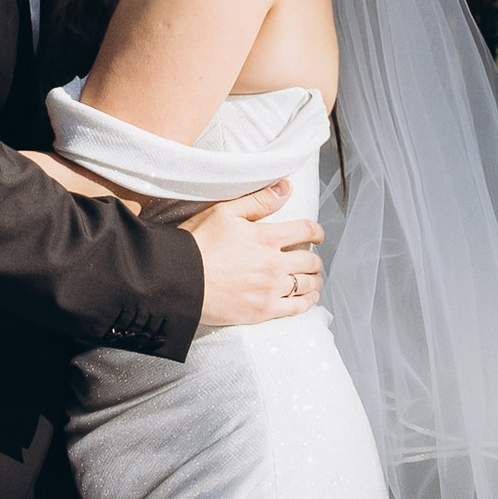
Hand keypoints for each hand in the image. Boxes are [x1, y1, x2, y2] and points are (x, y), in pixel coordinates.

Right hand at [183, 183, 324, 331]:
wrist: (179, 280)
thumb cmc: (197, 243)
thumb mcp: (224, 212)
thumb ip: (258, 200)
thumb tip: (286, 188)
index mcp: (266, 237)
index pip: (305, 230)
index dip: (316, 232)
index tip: (318, 235)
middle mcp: (273, 263)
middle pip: (310, 260)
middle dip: (315, 259)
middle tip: (313, 260)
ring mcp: (270, 289)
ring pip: (306, 284)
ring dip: (315, 280)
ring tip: (314, 280)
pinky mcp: (263, 310)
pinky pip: (297, 307)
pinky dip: (308, 301)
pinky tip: (309, 298)